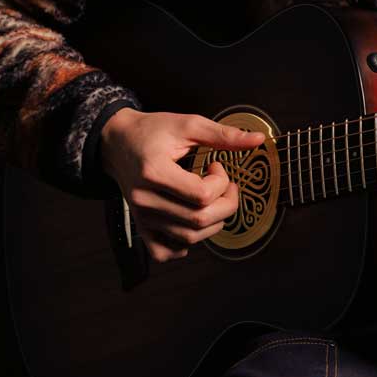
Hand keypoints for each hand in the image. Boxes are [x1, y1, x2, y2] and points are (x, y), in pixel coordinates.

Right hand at [99, 109, 268, 265]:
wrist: (117, 141)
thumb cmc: (151, 131)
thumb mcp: (188, 124)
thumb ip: (223, 135)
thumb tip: (259, 139)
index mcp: (154, 172)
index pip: (202, 196)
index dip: (221, 183)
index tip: (217, 166)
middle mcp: (145, 199)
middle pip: (199, 220)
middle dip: (226, 204)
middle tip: (225, 186)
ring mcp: (141, 216)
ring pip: (189, 238)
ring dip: (212, 223)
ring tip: (211, 200)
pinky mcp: (140, 225)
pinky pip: (164, 252)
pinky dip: (184, 244)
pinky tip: (191, 222)